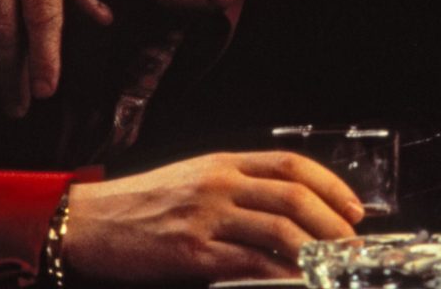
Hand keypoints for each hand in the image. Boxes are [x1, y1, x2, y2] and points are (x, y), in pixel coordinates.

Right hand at [65, 151, 364, 283]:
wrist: (87, 222)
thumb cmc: (142, 203)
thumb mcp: (194, 178)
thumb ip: (239, 186)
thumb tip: (290, 208)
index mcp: (224, 162)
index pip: (292, 165)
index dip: (331, 187)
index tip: (354, 209)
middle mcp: (220, 184)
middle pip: (295, 197)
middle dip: (332, 224)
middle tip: (351, 246)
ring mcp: (207, 217)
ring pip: (280, 231)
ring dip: (315, 252)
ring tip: (331, 267)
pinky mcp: (192, 252)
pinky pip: (251, 264)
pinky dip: (281, 275)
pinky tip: (295, 282)